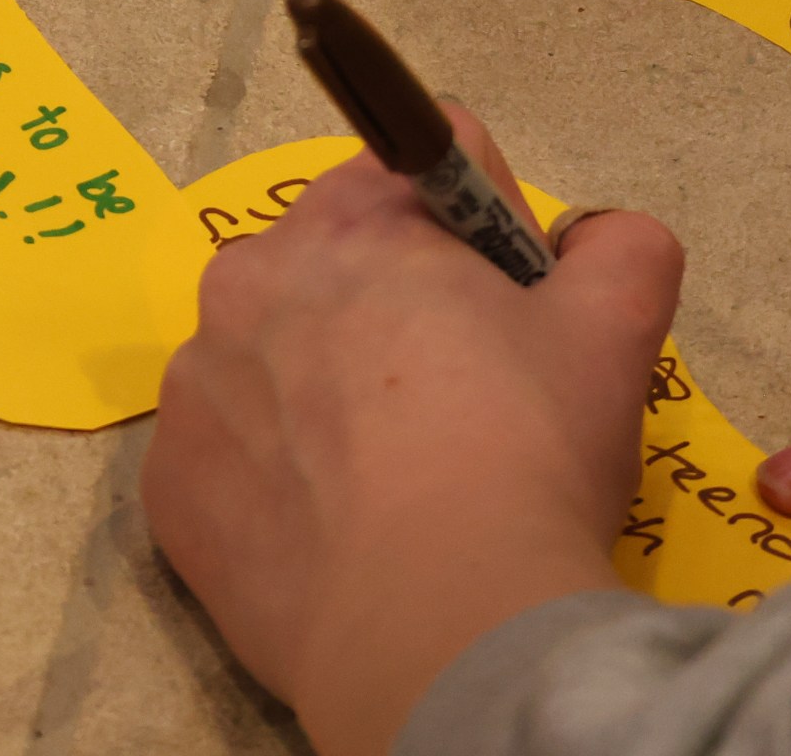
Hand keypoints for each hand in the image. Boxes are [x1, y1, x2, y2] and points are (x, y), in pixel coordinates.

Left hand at [142, 111, 682, 755]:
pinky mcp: (169, 479)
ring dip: (322, 389)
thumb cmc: (525, 455)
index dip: (485, 233)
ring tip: (392, 480)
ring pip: (272, 354)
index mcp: (356, 215)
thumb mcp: (617, 330)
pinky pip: (228, 453)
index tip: (509, 307)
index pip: (429, 163)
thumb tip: (595, 239)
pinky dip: (273, 479)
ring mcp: (197, 378)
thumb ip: (621, 247)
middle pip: (340, 255)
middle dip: (395, 304)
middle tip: (458, 400)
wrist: (438, 627)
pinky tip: (333, 530)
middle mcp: (254, 274)